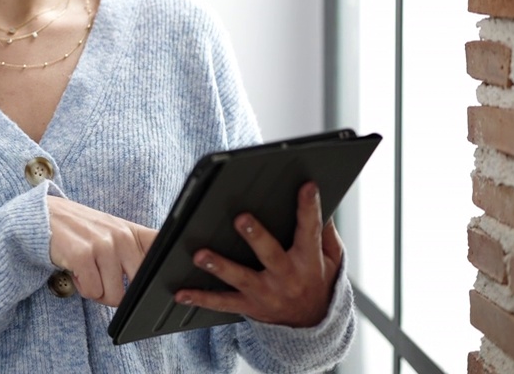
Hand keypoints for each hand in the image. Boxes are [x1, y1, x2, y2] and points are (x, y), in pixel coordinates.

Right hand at [47, 197, 157, 306]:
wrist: (44, 216)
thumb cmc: (81, 229)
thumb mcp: (114, 231)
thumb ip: (136, 248)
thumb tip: (156, 276)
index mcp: (133, 232)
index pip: (162, 251)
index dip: (166, 272)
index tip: (165, 284)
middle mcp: (122, 237)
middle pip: (138, 288)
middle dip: (121, 293)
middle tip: (104, 279)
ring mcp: (103, 245)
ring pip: (114, 296)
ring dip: (97, 291)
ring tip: (88, 272)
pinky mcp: (82, 255)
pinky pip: (92, 292)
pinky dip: (82, 288)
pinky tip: (76, 270)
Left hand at [174, 181, 342, 327]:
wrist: (313, 325)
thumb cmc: (318, 281)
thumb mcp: (333, 259)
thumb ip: (325, 232)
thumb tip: (321, 204)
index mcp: (308, 260)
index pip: (310, 230)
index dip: (309, 208)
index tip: (306, 186)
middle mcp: (286, 276)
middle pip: (270, 254)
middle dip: (255, 236)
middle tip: (241, 218)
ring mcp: (266, 292)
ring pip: (241, 278)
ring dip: (219, 266)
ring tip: (200, 255)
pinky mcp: (249, 306)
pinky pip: (222, 302)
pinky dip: (201, 298)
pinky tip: (181, 293)